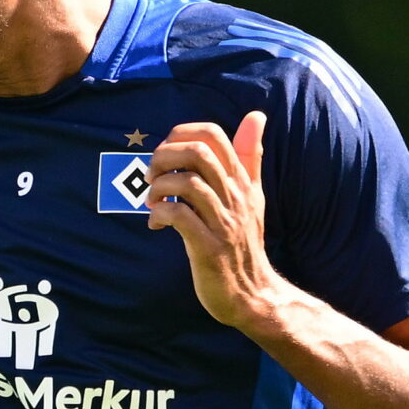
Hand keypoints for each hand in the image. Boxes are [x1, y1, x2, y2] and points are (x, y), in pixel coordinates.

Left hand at [144, 111, 288, 331]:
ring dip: (159, 188)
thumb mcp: (252, 195)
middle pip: (198, 153)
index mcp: (241, 181)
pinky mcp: (209, 247)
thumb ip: (249, 156)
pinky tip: (156, 223)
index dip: (180, 134)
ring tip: (154, 202)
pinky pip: (179, 217)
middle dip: (164, 156)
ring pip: (187, 183)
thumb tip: (256, 115)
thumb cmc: (244, 241)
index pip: (214, 135)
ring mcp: (223, 221)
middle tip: (152, 176)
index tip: (166, 154)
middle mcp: (235, 196)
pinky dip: (159, 214)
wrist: (252, 293)